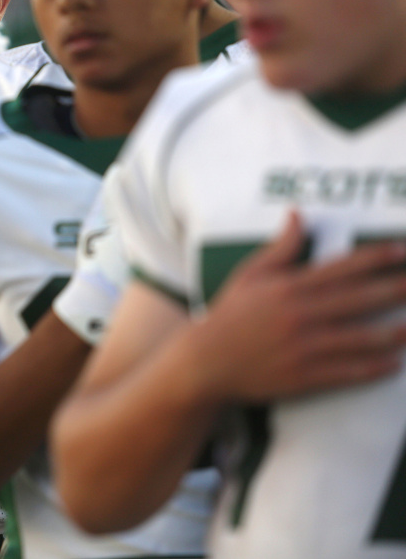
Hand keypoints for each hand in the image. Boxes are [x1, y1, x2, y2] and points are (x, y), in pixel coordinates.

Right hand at [190, 212, 405, 402]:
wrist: (205, 362)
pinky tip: (394, 362)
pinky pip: (348, 372)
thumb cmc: (229, 316)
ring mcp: (304, 347)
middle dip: (396, 289)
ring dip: (394, 333)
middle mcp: (300, 315)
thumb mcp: (249, 275)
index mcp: (289, 287)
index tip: (403, 250)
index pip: (342, 267)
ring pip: (361, 338)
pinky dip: (375, 367)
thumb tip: (297, 215)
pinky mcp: (304, 376)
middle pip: (360, 299)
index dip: (377, 258)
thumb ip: (280, 247)